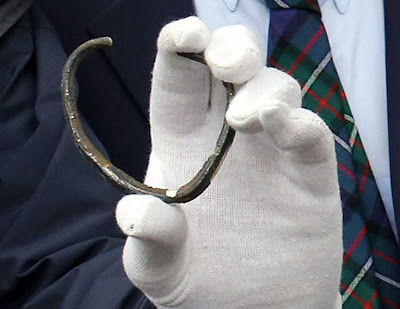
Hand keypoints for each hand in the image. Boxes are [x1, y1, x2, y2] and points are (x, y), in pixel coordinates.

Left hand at [116, 17, 341, 308]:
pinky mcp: (307, 174)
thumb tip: (136, 214)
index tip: (186, 35)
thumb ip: (149, 241)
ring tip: (244, 118)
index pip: (181, 77)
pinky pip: (309, 133)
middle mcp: (227, 136)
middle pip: (233, 65)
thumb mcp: (159, 268)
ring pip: (276, 88)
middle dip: (231, 47)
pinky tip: (282, 127)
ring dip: (263, 89)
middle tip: (224, 59)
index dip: (183, 46)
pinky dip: (298, 124)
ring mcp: (271, 151)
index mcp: (183, 141)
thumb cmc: (198, 281)